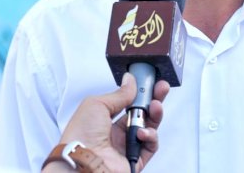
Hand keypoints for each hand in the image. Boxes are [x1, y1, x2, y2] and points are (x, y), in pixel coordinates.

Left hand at [54, 73, 170, 172]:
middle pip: (142, 113)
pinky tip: (142, 132)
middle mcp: (116, 133)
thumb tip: (131, 81)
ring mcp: (127, 146)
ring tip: (155, 106)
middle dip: (153, 99)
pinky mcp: (136, 159)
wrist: (83, 162)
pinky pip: (151, 145)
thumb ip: (119, 94)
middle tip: (161, 88)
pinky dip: (151, 136)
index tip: (148, 81)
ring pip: (149, 127)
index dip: (139, 92)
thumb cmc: (81, 135)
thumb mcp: (97, 104)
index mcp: (105, 119)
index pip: (128, 103)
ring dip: (155, 114)